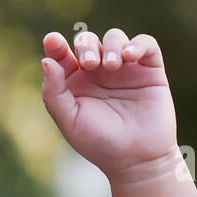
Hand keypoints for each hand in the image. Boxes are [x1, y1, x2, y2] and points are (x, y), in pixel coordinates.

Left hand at [39, 29, 177, 178]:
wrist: (136, 159)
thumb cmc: (99, 143)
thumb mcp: (69, 120)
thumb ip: (54, 92)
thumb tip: (46, 61)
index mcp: (74, 83)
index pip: (61, 55)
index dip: (55, 44)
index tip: (52, 41)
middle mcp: (98, 73)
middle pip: (88, 41)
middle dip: (86, 45)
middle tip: (90, 64)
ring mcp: (124, 69)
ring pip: (114, 37)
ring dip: (111, 45)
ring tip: (112, 66)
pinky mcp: (150, 70)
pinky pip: (145, 44)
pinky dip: (137, 44)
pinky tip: (129, 57)